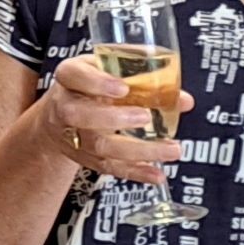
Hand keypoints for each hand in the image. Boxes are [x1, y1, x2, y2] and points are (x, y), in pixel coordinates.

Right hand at [33, 55, 184, 184]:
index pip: (75, 75)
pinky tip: (156, 174)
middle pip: (79, 115)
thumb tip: (183, 100)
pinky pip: (108, 166)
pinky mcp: (84, 156)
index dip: (97, 83)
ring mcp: (73, 134)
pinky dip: (134, 172)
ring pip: (99, 145)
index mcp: (71, 77)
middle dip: (112, 118)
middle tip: (145, 117)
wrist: (60, 114)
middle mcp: (66, 106)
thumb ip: (144, 79)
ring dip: (136, 149)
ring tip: (169, 149)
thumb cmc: (91, 86)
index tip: (122, 88)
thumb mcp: (109, 70)